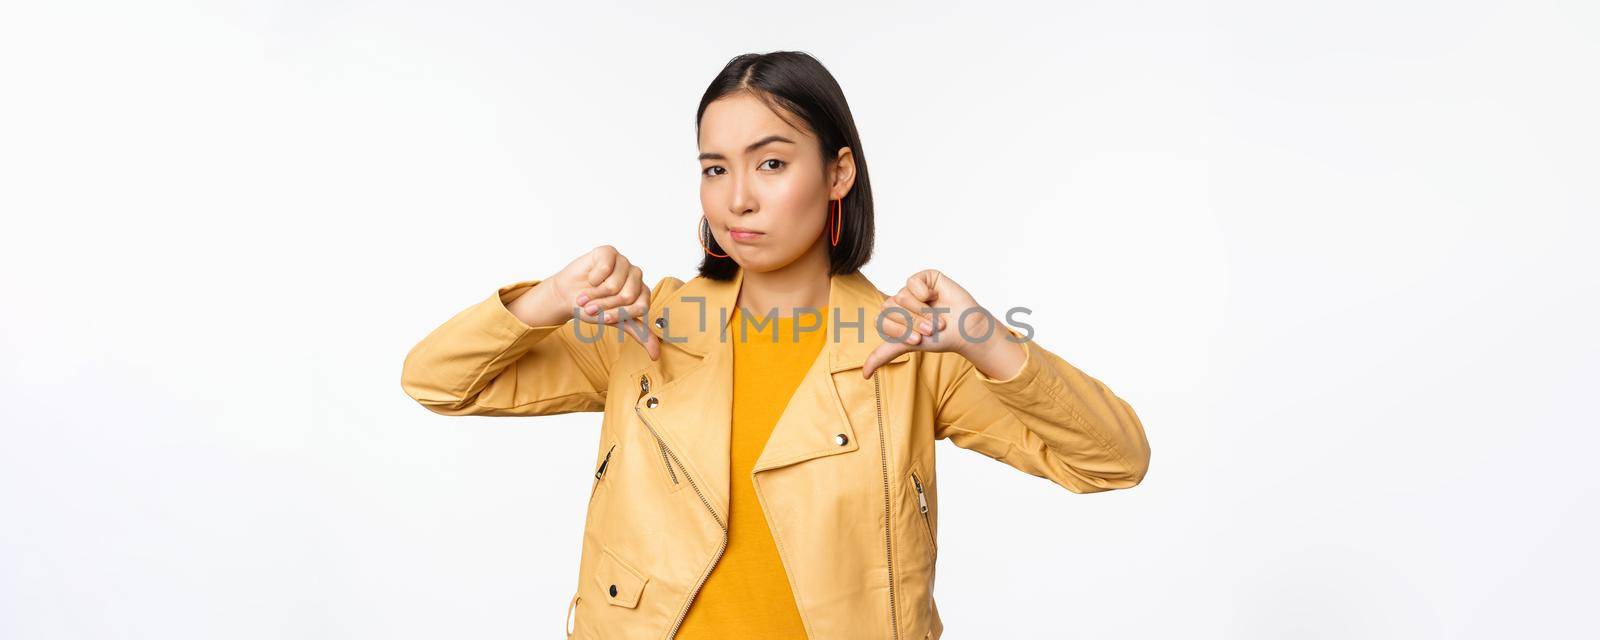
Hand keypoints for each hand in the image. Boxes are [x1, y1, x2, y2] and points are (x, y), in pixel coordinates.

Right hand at [541, 245, 660, 359]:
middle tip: (591, 306)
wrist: (568, 295)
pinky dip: (593, 277)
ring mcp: (624, 262)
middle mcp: (636, 276)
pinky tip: (590, 277)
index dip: (619, 314)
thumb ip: (639, 334)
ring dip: (595, 294)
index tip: (604, 318)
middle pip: (627, 296)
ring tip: (586, 294)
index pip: (639, 307)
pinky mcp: (609, 252)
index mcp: (642, 293)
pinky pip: (605, 267)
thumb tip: (656, 355)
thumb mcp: (617, 322)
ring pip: (614, 284)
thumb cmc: (593, 307)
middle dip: (604, 305)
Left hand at [861, 269, 1023, 378]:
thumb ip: (884, 354)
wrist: (965, 330)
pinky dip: (924, 293)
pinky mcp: (923, 277)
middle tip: (931, 329)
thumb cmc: (940, 338)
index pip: (881, 321)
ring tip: (938, 318)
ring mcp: (910, 289)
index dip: (900, 331)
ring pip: (901, 297)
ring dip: (922, 312)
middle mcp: (898, 302)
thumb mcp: (907, 346)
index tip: (918, 339)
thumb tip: (864, 375)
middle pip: (890, 309)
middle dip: (912, 323)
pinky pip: (912, 282)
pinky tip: (935, 297)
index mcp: (892, 317)